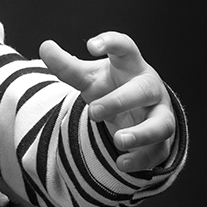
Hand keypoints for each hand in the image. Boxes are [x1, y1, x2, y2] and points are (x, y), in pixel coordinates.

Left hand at [39, 32, 174, 171]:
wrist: (136, 111)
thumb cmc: (112, 87)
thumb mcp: (89, 78)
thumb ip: (67, 66)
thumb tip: (44, 46)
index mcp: (130, 66)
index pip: (126, 47)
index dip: (111, 42)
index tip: (91, 45)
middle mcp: (150, 88)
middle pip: (143, 90)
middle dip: (120, 101)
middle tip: (94, 112)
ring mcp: (159, 114)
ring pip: (161, 124)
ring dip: (141, 133)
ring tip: (119, 140)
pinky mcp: (162, 140)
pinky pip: (158, 152)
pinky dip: (141, 159)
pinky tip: (121, 164)